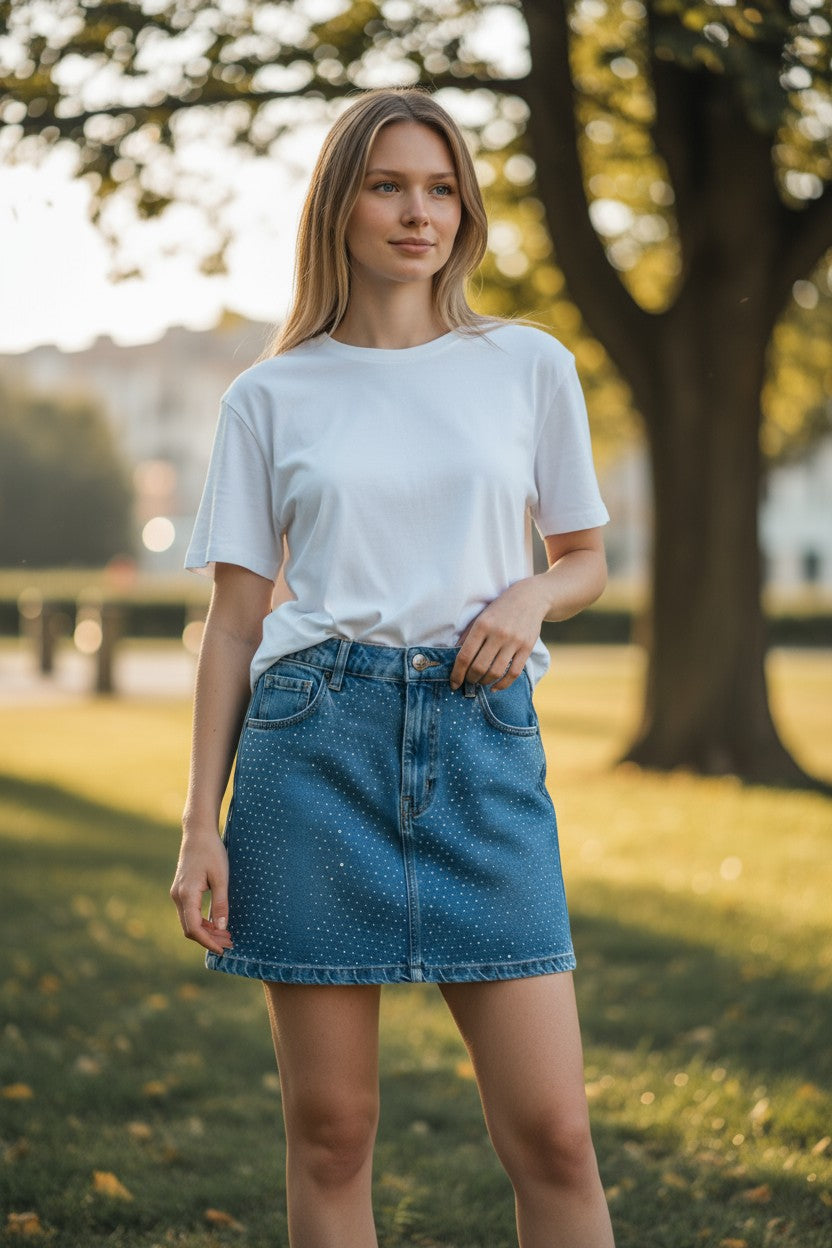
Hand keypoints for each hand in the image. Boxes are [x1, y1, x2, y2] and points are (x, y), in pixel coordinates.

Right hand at [170, 829, 233, 955]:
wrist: (198, 833)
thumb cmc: (212, 852)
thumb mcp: (221, 877)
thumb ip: (221, 903)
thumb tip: (223, 928)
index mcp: (186, 894)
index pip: (194, 928)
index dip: (208, 942)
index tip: (223, 949)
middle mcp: (178, 896)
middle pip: (190, 928)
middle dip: (209, 939)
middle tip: (230, 943)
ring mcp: (177, 894)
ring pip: (189, 922)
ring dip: (206, 931)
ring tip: (226, 936)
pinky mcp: (181, 891)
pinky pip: (189, 913)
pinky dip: (202, 922)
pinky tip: (216, 923)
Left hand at [449, 577, 546, 690]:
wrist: (531, 597)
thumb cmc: (501, 608)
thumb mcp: (481, 616)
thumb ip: (468, 636)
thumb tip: (455, 658)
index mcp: (482, 625)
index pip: (465, 656)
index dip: (457, 674)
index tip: (454, 683)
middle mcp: (498, 633)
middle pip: (479, 667)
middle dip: (470, 679)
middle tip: (468, 681)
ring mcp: (514, 641)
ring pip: (495, 672)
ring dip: (484, 682)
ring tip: (480, 682)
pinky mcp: (527, 648)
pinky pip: (513, 673)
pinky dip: (502, 684)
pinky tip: (495, 687)